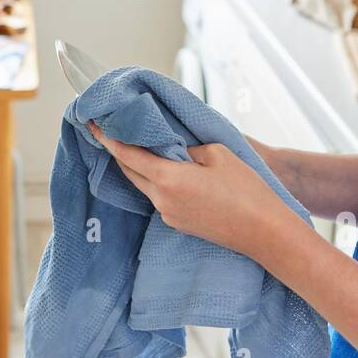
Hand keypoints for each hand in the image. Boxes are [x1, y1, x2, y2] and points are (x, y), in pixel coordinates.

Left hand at [86, 120, 289, 258]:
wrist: (263, 232)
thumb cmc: (246, 190)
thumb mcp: (217, 154)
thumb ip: (188, 147)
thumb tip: (174, 147)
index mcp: (168, 179)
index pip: (127, 156)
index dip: (108, 139)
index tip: (93, 125)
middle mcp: (161, 200)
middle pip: (130, 171)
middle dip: (119, 151)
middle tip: (114, 131)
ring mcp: (168, 215)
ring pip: (144, 185)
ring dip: (139, 166)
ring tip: (143, 146)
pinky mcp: (178, 224)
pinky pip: (159, 197)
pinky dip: (157, 181)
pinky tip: (169, 170)